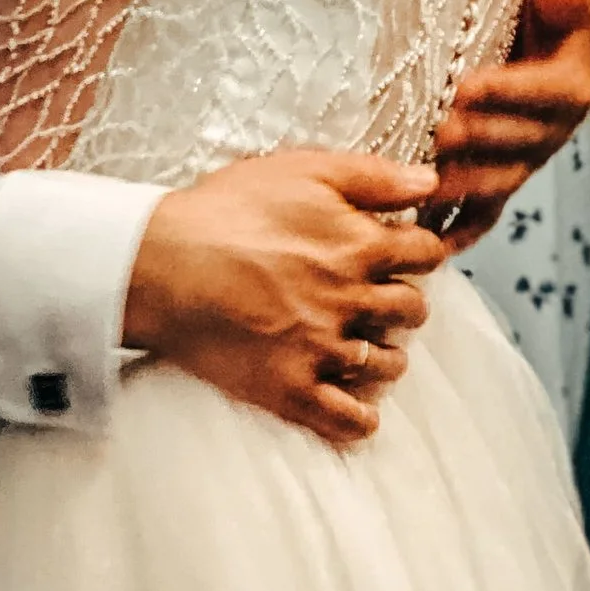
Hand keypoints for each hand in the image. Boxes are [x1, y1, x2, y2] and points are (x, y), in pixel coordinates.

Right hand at [121, 147, 444, 443]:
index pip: (427, 254)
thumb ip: (374, 176)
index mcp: (359, 245)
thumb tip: (429, 181)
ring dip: (385, 354)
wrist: (161, 264)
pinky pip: (349, 420)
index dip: (419, 250)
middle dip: (403, 301)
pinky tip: (354, 404)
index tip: (404, 253)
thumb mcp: (304, 170)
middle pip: (413, 310)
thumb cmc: (226, 210)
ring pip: (390, 364)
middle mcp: (351, 300)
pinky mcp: (290, 389)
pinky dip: (360, 418)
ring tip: (361, 344)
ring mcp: (322, 349)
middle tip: (378, 298)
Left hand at [428, 0, 589, 238]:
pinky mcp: (502, 181)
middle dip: (477, 139)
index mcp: (572, 86)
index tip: (466, 87)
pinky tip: (435, 242)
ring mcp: (527, 162)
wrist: (537, 49)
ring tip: (429, 183)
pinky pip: (486, 212)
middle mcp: (553, 131)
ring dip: (466, 185)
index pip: (545, 92)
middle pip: (519, 142)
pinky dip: (462, 229)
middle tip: (438, 132)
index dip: (507, 92)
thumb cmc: (540, 19)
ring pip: (501, 180)